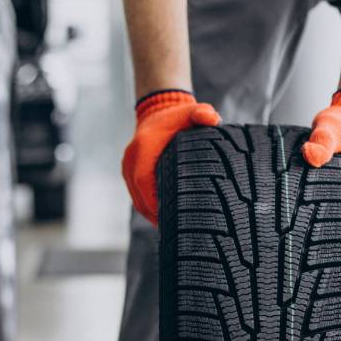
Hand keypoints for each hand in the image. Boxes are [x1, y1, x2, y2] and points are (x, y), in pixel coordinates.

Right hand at [122, 90, 219, 224]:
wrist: (157, 110)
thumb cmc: (177, 117)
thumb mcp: (191, 112)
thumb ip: (202, 113)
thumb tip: (212, 119)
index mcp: (143, 148)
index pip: (144, 183)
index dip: (154, 203)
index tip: (168, 218)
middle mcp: (131, 159)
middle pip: (139, 197)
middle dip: (154, 215)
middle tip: (173, 229)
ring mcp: (127, 167)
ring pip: (136, 199)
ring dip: (150, 214)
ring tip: (169, 227)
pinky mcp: (129, 173)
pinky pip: (136, 195)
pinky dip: (147, 207)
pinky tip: (162, 217)